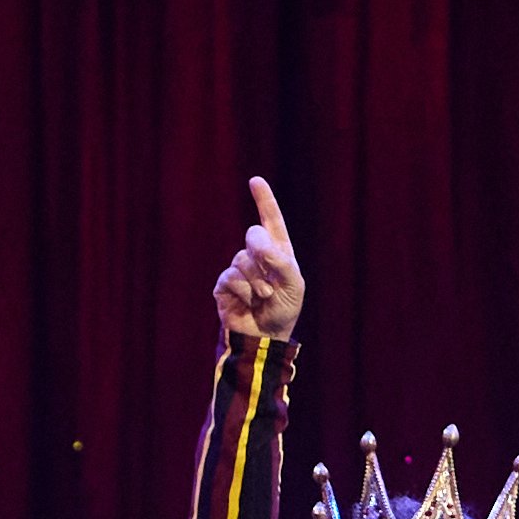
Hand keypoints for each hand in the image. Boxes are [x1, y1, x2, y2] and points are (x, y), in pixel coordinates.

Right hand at [213, 174, 306, 340]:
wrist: (265, 337)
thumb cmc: (284, 310)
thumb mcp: (293, 285)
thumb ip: (280, 261)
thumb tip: (256, 243)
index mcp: (278, 251)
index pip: (271, 220)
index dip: (264, 199)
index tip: (255, 181)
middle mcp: (257, 255)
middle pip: (253, 234)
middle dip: (262, 252)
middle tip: (271, 279)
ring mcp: (238, 268)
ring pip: (242, 259)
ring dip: (257, 282)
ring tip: (263, 298)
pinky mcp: (224, 284)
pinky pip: (230, 276)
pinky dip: (243, 291)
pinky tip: (247, 303)